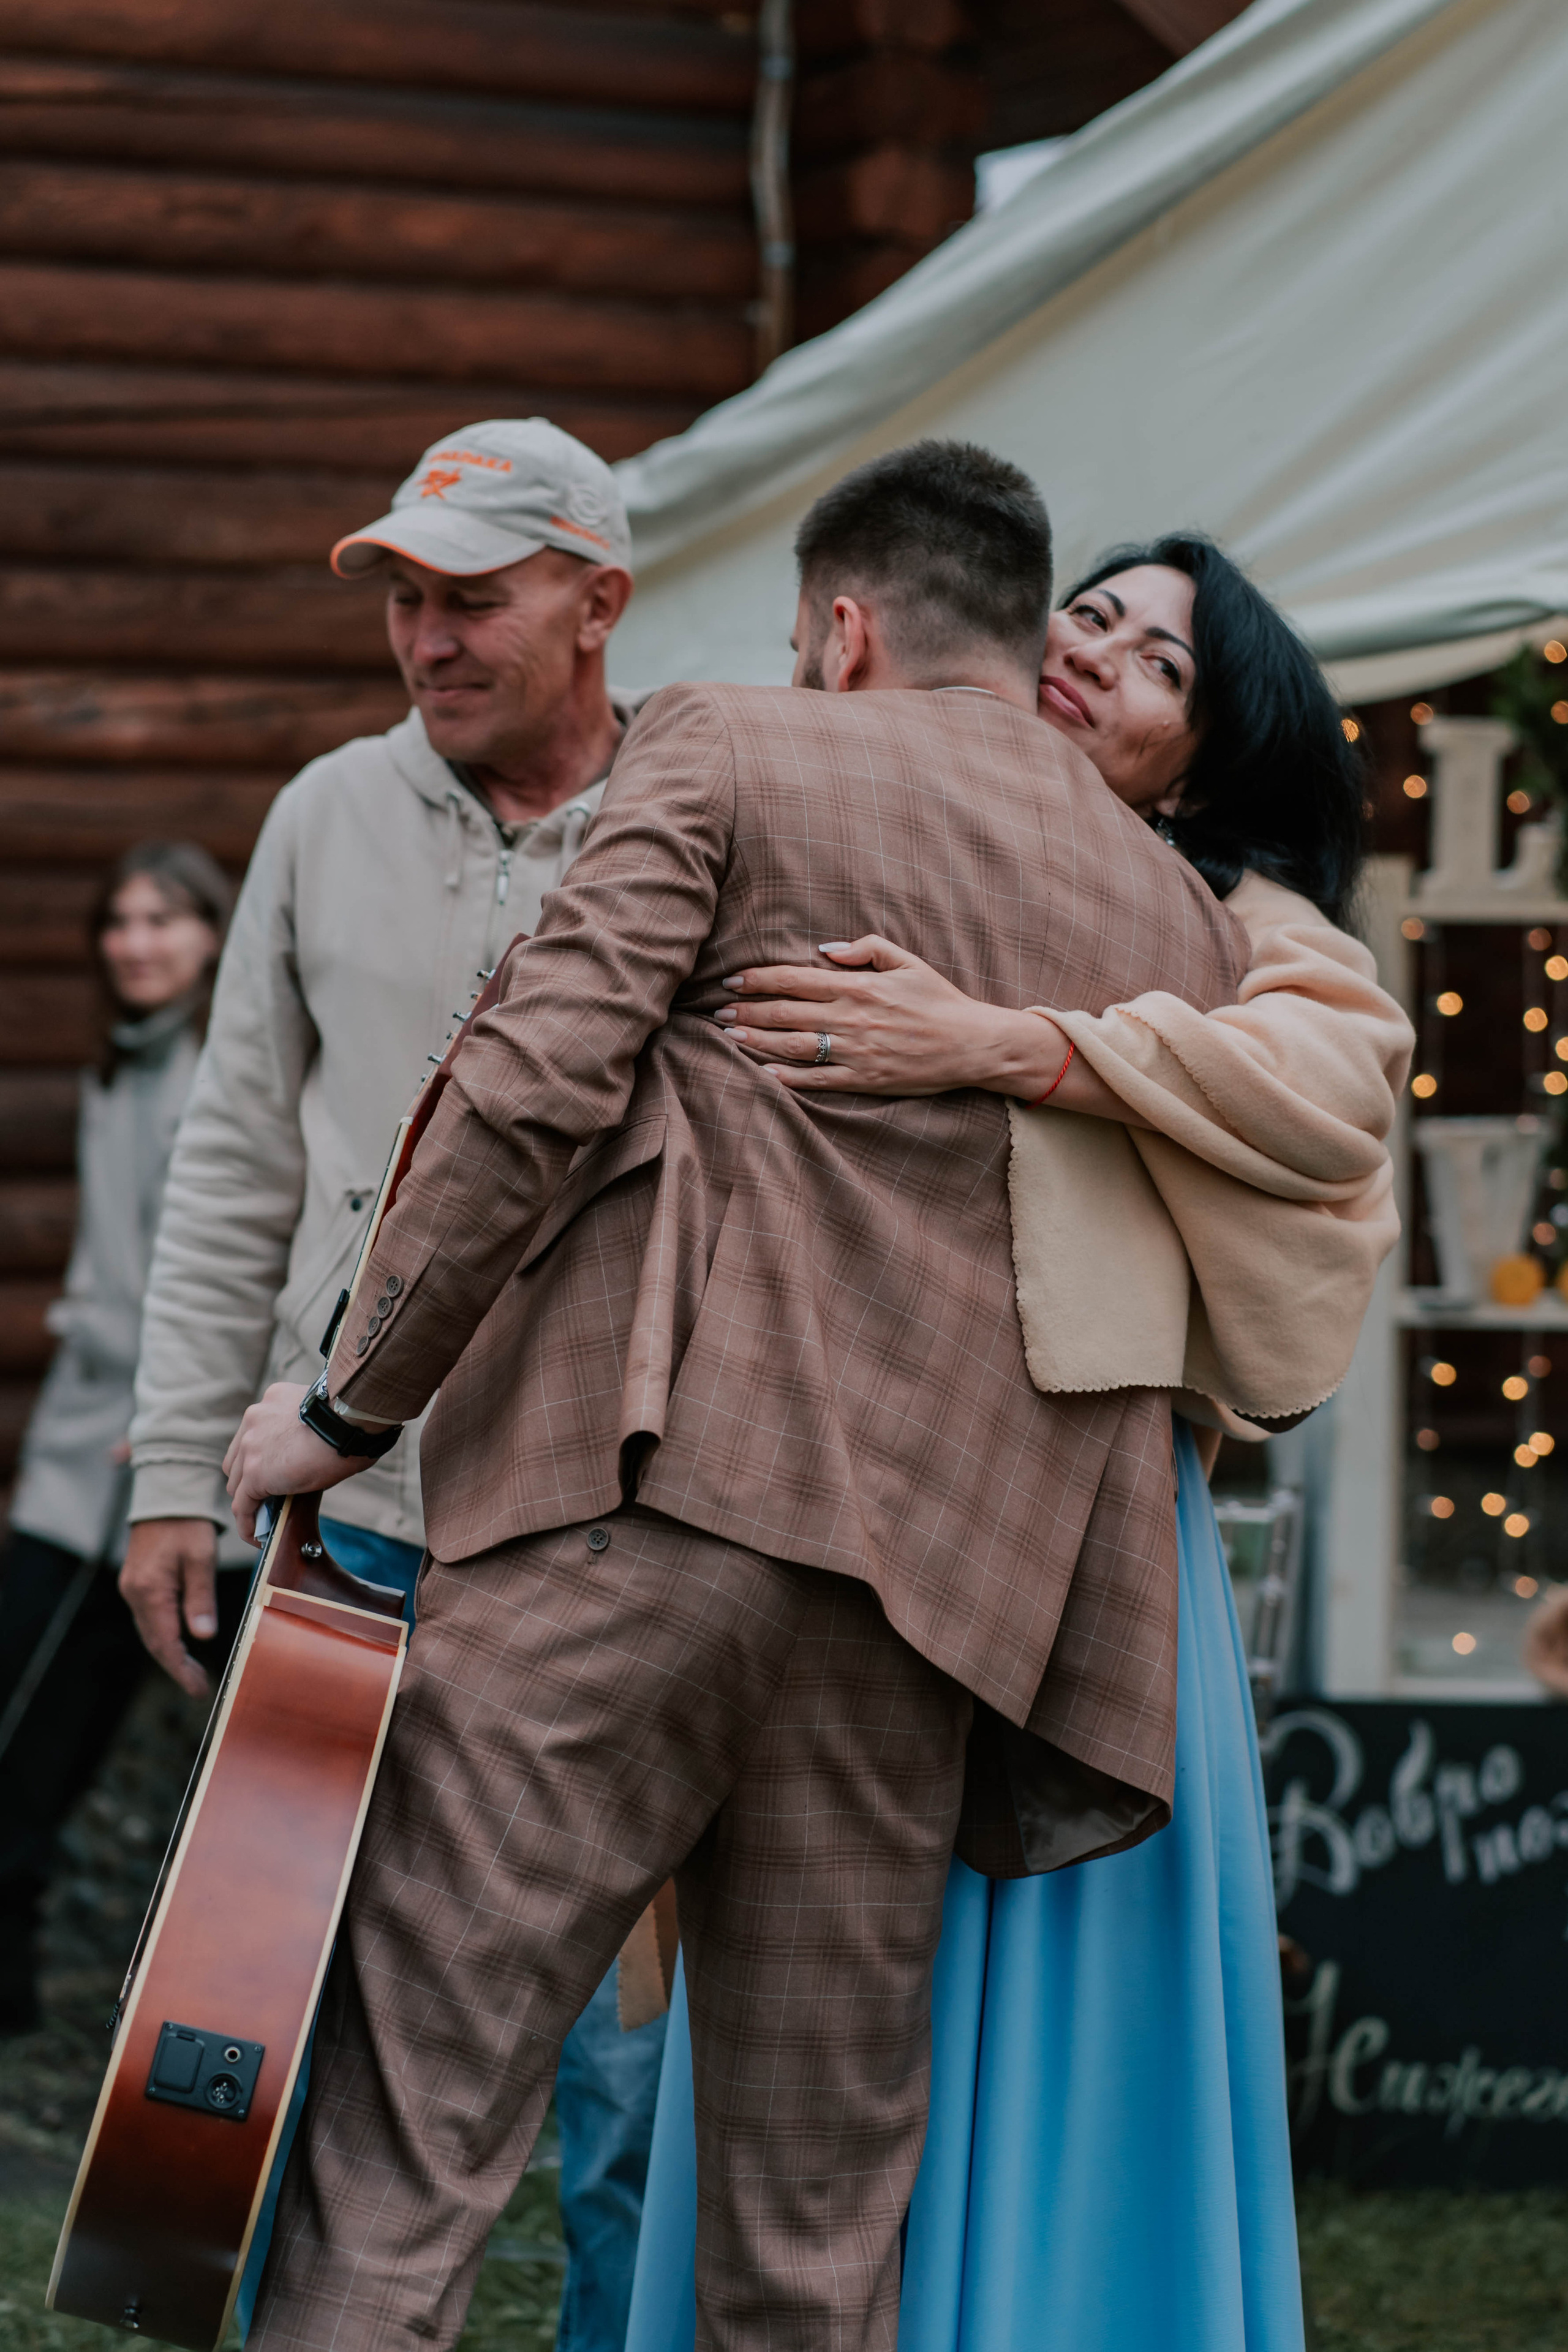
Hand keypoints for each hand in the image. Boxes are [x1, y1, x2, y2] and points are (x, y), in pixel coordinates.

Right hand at [119, 1517, 220, 1698]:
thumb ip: (201, 1599)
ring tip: (193, 1672)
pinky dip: (164, 1635)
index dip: (181, 1670)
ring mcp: (133, 1588)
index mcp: (150, 1590)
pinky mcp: (138, 1583)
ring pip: (151, 1631)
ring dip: (170, 1653)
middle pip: (154, 1642)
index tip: (199, 1689)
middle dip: (176, 1667)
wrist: (166, 1495)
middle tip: (199, 1687)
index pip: (165, 1642)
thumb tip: (203, 1636)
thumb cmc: (187, 1524)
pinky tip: (180, 1643)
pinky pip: (150, 1618)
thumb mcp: (201, 1559)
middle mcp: (135, 1593)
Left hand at [222, 1381, 368, 1543]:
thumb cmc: (352, 1417)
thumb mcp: (323, 1416)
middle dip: (249, 1479)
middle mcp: (255, 1419)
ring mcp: (250, 1447)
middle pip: (239, 1459)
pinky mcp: (255, 1474)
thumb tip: (317, 1455)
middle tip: (267, 1497)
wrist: (350, 1420)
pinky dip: (248, 1523)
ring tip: (263, 1519)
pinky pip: (243, 1506)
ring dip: (249, 1501)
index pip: (254, 1435)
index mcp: (272, 1402)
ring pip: (237, 1484)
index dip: (259, 1457)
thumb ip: (308, 1432)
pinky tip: (257, 1536)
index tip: (272, 1471)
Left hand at [714, 936, 1045, 1096]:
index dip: (759, 979)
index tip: (733, 980)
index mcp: (858, 986)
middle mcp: (851, 1018)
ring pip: (793, 1046)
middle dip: (747, 1011)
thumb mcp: (907, 961)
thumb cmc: (940, 1000)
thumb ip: (866, 949)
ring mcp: (855, 1052)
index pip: (795, 979)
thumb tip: (825, 949)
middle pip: (785, 1013)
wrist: (973, 1044)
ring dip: (757, 1041)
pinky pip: (817, 1080)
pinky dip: (788, 1078)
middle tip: (718, 1011)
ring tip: (730, 1037)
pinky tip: (763, 1074)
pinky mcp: (864, 1080)